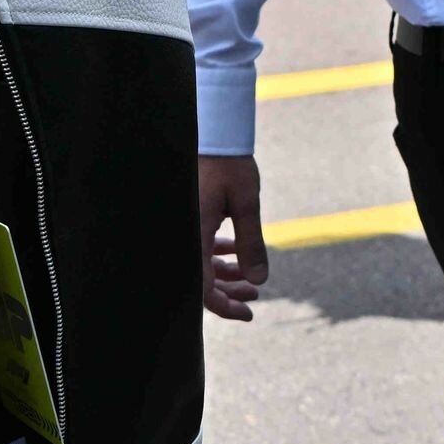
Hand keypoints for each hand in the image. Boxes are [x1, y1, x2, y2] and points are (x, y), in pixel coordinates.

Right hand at [198, 154, 268, 320]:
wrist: (211, 130)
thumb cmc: (228, 164)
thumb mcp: (246, 203)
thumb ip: (251, 243)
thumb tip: (258, 281)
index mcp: (194, 234)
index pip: (202, 288)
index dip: (224, 307)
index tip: (248, 313)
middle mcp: (185, 233)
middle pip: (199, 279)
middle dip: (228, 292)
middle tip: (254, 295)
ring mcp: (185, 224)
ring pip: (199, 262)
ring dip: (224, 272)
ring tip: (250, 277)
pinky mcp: (189, 214)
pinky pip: (198, 243)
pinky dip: (216, 252)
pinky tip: (236, 249)